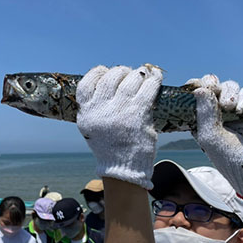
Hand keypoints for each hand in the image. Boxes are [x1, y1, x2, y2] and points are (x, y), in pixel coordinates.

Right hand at [76, 65, 162, 188]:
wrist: (123, 169)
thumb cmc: (111, 148)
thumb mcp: (94, 129)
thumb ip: (97, 109)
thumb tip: (110, 83)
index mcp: (87, 113)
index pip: (87, 83)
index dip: (98, 73)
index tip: (105, 72)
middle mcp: (101, 110)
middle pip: (110, 77)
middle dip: (120, 72)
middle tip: (127, 74)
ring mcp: (120, 110)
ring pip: (130, 79)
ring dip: (137, 74)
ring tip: (141, 76)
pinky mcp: (139, 112)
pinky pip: (148, 87)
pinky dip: (153, 78)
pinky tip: (155, 76)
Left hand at [191, 75, 242, 198]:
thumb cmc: (227, 156)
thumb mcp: (209, 137)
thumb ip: (204, 113)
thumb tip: (199, 89)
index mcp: (203, 116)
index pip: (196, 94)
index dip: (194, 85)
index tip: (193, 85)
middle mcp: (218, 110)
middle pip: (213, 85)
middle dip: (212, 83)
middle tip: (213, 89)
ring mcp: (236, 108)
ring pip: (230, 86)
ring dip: (229, 92)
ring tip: (230, 107)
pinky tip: (241, 109)